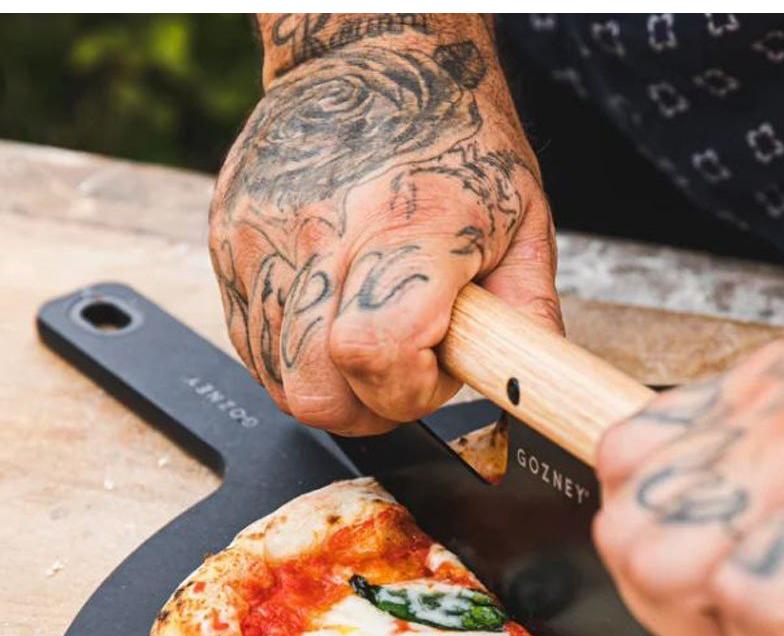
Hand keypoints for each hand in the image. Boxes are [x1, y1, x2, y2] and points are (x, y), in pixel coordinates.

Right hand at [208, 26, 558, 434]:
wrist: (370, 56)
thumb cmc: (454, 138)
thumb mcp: (524, 224)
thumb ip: (527, 318)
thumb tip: (531, 384)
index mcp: (407, 226)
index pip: (375, 354)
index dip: (408, 392)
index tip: (434, 369)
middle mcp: (322, 231)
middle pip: (316, 390)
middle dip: (367, 406)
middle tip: (401, 367)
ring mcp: (262, 236)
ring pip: (278, 379)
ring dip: (330, 383)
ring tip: (369, 331)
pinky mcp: (227, 240)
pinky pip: (250, 343)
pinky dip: (294, 354)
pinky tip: (332, 314)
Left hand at [594, 228, 783, 635]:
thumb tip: (779, 534)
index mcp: (759, 395)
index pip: (624, 461)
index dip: (651, 539)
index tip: (712, 580)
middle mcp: (758, 426)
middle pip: (620, 532)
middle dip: (671, 612)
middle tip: (755, 627)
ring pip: (657, 570)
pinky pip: (757, 610)